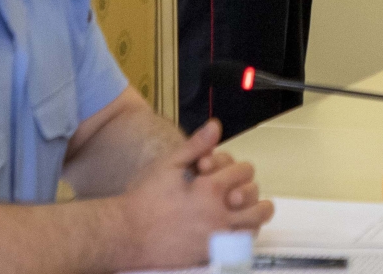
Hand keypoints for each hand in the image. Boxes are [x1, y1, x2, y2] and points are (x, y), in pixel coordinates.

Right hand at [122, 120, 272, 268]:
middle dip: (253, 193)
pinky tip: (237, 233)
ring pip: (251, 229)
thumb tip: (215, 126)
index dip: (240, 168)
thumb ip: (196, 145)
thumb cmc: (145, 198)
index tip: (233, 172)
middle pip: (254, 203)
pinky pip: (238, 250)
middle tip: (245, 192)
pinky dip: (242, 239)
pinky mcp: (208, 256)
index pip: (243, 173)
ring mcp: (215, 239)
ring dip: (254, 217)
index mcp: (210, 190)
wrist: (127, 233)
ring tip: (252, 212)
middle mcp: (218, 216)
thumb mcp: (169, 164)